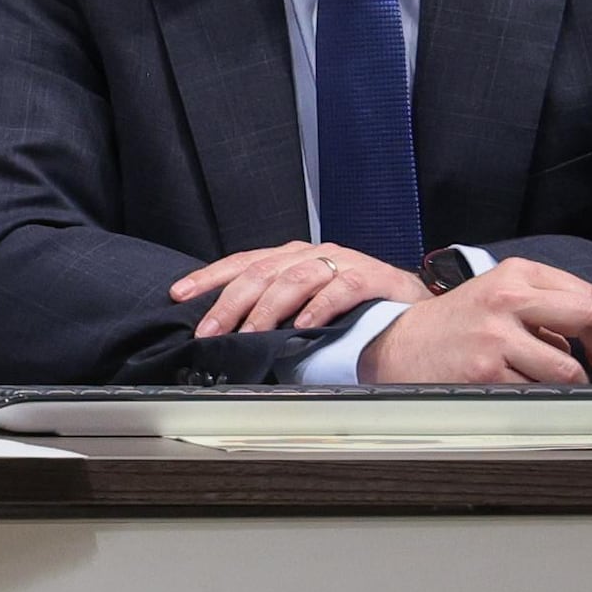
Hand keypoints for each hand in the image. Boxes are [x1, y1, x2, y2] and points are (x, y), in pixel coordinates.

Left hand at [167, 241, 420, 339]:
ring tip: (251, 333)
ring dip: (268, 309)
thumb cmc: (355, 309)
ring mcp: (343, 263)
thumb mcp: (305, 307)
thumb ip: (273, 313)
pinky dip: (320, 307)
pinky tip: (304, 325)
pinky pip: (342, 288)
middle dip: (231, 302)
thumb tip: (229, 337)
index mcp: (292, 259)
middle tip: (210, 330)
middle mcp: (313, 255)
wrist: (411, 308)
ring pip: (295, 278)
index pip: (242, 263)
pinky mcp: (372, 277)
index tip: (179, 294)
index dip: (209, 277)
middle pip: (262, 272)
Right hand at [361, 258, 591, 384]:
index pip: (586, 294)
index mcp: (513, 274)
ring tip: (549, 378)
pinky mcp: (486, 373)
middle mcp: (506, 300)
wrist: (396, 344)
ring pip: (566, 368)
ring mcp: (496, 338)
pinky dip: (536, 396)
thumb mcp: (495, 291)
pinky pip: (536, 392)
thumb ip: (541, 301)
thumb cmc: (452, 323)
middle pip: (587, 317)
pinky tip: (517, 386)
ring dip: (568, 381)